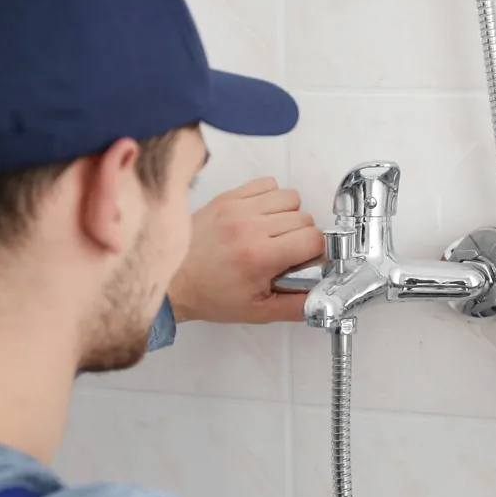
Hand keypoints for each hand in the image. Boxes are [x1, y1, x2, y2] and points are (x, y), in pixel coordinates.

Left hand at [167, 178, 322, 323]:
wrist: (172, 280)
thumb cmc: (210, 295)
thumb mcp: (257, 312)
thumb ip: (295, 307)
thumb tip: (322, 299)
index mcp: (259, 256)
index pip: (313, 239)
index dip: (316, 252)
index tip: (305, 260)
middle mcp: (249, 227)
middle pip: (305, 218)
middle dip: (303, 237)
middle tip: (286, 253)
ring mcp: (237, 208)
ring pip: (290, 197)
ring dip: (290, 215)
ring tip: (275, 233)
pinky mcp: (228, 197)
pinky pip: (267, 184)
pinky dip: (271, 198)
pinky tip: (262, 217)